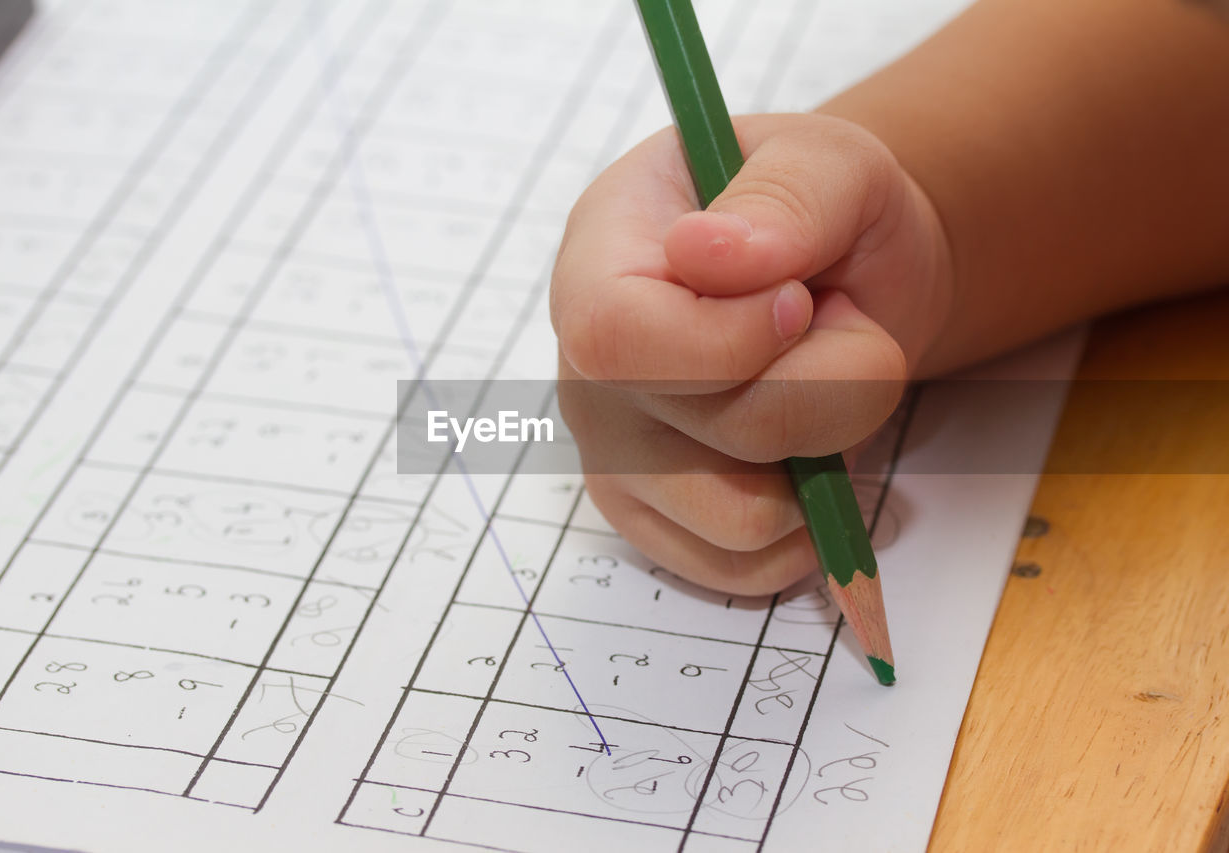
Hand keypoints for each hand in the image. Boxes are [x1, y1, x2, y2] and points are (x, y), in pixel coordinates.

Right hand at [550, 113, 953, 593]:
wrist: (846, 280)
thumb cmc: (825, 214)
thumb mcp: (833, 161)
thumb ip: (785, 194)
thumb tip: (705, 255)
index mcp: (602, 258)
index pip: (616, 337)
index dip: (725, 340)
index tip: (800, 302)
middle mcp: (588, 367)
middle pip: (709, 431)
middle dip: (823, 385)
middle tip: (836, 321)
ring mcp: (616, 452)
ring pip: (739, 517)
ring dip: (826, 450)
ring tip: (817, 382)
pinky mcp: (656, 519)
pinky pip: (741, 568)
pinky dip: (810, 525)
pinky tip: (813, 452)